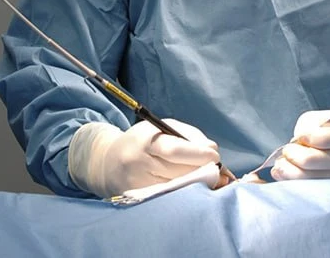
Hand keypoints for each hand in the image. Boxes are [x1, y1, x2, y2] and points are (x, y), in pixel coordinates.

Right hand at [68, 119, 221, 197]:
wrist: (109, 164)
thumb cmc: (145, 142)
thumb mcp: (163, 128)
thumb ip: (190, 136)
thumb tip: (213, 153)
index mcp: (145, 142)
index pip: (174, 150)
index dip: (198, 154)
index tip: (215, 155)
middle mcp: (139, 165)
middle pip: (179, 173)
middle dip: (205, 171)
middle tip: (220, 170)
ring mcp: (139, 186)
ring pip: (179, 189)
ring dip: (200, 184)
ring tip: (211, 179)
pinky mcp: (141, 201)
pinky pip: (171, 199)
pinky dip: (187, 195)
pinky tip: (195, 189)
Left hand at [271, 107, 329, 179]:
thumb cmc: (326, 126)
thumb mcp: (317, 118)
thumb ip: (308, 129)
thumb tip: (296, 145)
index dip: (317, 138)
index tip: (300, 137)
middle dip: (302, 158)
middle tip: (286, 152)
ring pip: (325, 179)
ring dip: (297, 173)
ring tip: (280, 167)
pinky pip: (319, 189)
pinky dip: (298, 183)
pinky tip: (283, 176)